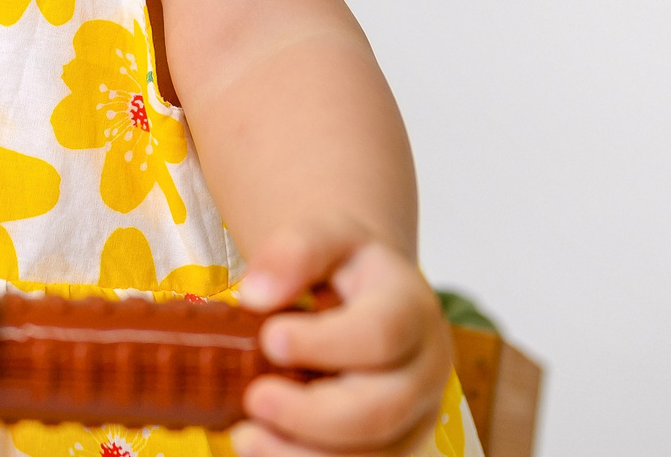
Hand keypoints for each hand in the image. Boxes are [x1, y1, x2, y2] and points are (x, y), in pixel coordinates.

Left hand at [227, 220, 450, 456]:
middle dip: (313, 415)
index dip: (327, 344)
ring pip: (378, 455)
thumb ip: (292, 252)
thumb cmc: (342, 265)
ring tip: (246, 438)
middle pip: (383, 408)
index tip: (270, 338)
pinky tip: (266, 452)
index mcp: (410, 307)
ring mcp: (417, 413)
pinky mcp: (397, 444)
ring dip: (307, 456)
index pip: (382, 333)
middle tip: (254, 400)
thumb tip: (255, 294)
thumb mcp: (321, 235)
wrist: (363, 291)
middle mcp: (425, 367)